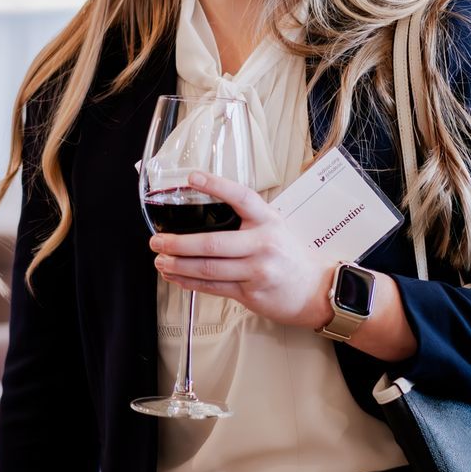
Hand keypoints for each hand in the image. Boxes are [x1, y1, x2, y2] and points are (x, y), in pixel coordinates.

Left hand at [150, 170, 337, 330]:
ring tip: (160, 260)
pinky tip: (176, 277)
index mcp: (268, 221)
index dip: (217, 186)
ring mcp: (257, 271)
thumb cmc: (288, 255)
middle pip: (213, 243)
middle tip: (157, 240)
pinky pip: (213, 287)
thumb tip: (205, 208)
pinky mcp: (250, 293)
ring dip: (178, 265)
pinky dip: (190, 282)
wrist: (313, 290)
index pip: (241, 197)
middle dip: (178, 243)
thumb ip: (246, 218)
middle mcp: (263, 244)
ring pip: (208, 268)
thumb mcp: (274, 226)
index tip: (192, 177)